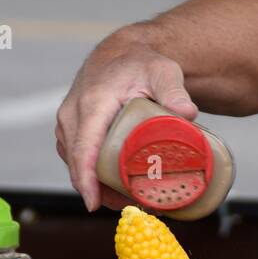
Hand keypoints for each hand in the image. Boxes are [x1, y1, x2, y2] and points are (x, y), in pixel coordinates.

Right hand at [55, 29, 197, 210]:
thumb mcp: (163, 72)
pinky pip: (75, 157)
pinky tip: (111, 188)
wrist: (121, 53)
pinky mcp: (70, 128)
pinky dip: (90, 174)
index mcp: (92, 103)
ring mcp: (68, 121)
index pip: (84, 148)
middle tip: (131, 206)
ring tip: (128, 199)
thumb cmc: (143, 64)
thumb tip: (189, 114)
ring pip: (75, 162)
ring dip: (96, 185)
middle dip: (98, 190)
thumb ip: (175, 91)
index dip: (86, 179)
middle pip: (78, 162)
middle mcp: (73, 113)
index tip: (93, 204)